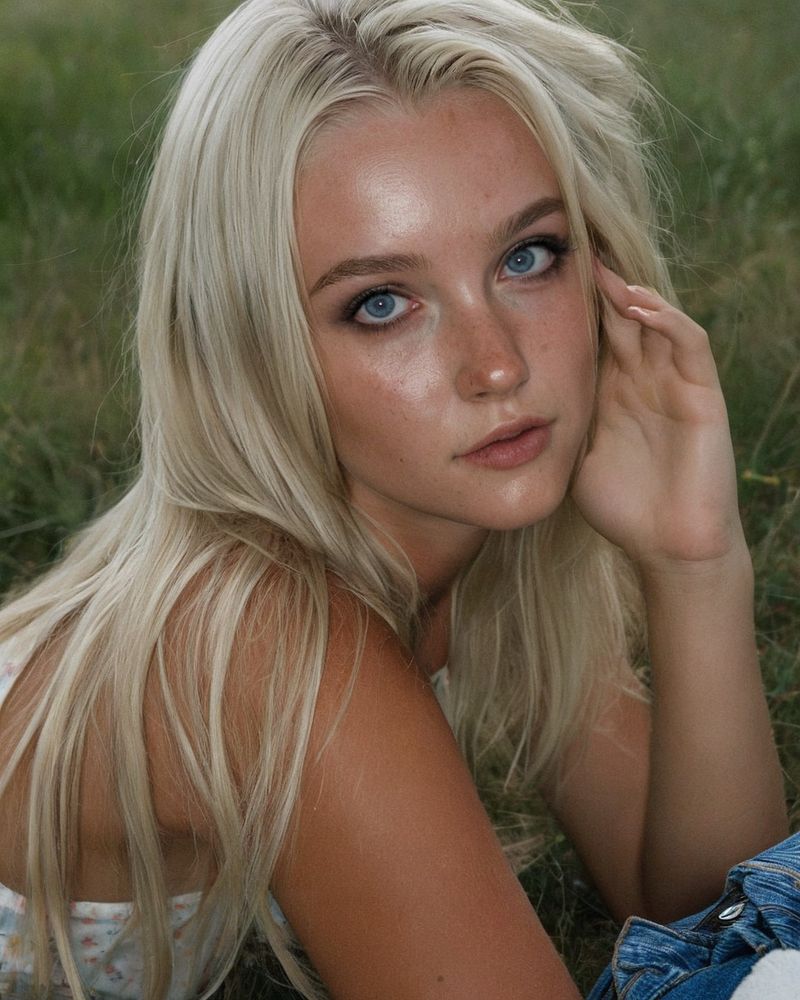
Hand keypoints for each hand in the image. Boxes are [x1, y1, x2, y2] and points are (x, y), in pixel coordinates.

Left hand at [571, 261, 745, 572]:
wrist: (667, 546)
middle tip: (572, 248)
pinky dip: (668, 319)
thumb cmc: (622, 507)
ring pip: (657, 321)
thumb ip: (557, 424)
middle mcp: (643, 379)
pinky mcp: (703, 394)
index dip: (574, 306)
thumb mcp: (575, 457)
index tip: (542, 277)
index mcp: (611, 391)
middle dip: (600, 284)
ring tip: (602, 267)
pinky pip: (689, 344)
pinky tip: (640, 304)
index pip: (594, 334)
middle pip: (623, 317)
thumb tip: (510, 406)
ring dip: (632, 292)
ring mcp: (674, 383)